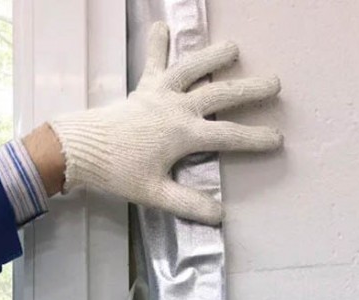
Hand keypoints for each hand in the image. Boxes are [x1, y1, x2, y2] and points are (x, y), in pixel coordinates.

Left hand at [50, 21, 281, 224]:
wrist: (82, 150)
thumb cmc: (118, 173)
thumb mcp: (154, 193)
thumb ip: (188, 204)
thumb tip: (219, 216)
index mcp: (184, 134)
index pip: (228, 136)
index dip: (254, 139)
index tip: (277, 139)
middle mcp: (177, 108)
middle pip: (221, 94)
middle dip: (250, 90)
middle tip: (275, 82)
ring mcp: (159, 93)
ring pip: (192, 68)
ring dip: (213, 56)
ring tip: (234, 47)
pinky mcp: (142, 87)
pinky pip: (152, 61)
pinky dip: (157, 43)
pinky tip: (160, 25)